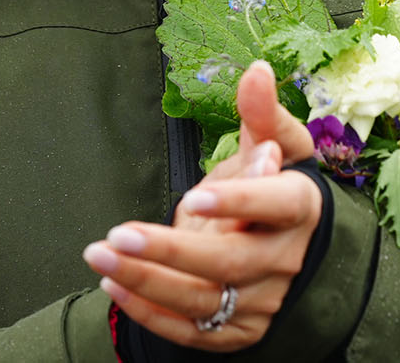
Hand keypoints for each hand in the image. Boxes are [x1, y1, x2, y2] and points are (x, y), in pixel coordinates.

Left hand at [85, 62, 322, 350]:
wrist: (291, 251)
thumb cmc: (275, 186)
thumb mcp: (276, 146)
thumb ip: (261, 113)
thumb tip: (255, 69)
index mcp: (299, 207)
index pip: (275, 206)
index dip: (238, 204)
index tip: (193, 196)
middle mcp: (285, 259)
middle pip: (230, 262)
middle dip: (171, 250)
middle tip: (118, 233)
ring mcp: (262, 300)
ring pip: (204, 299)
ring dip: (147, 280)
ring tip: (100, 254)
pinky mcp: (238, 331)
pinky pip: (190, 330)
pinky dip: (148, 310)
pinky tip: (112, 283)